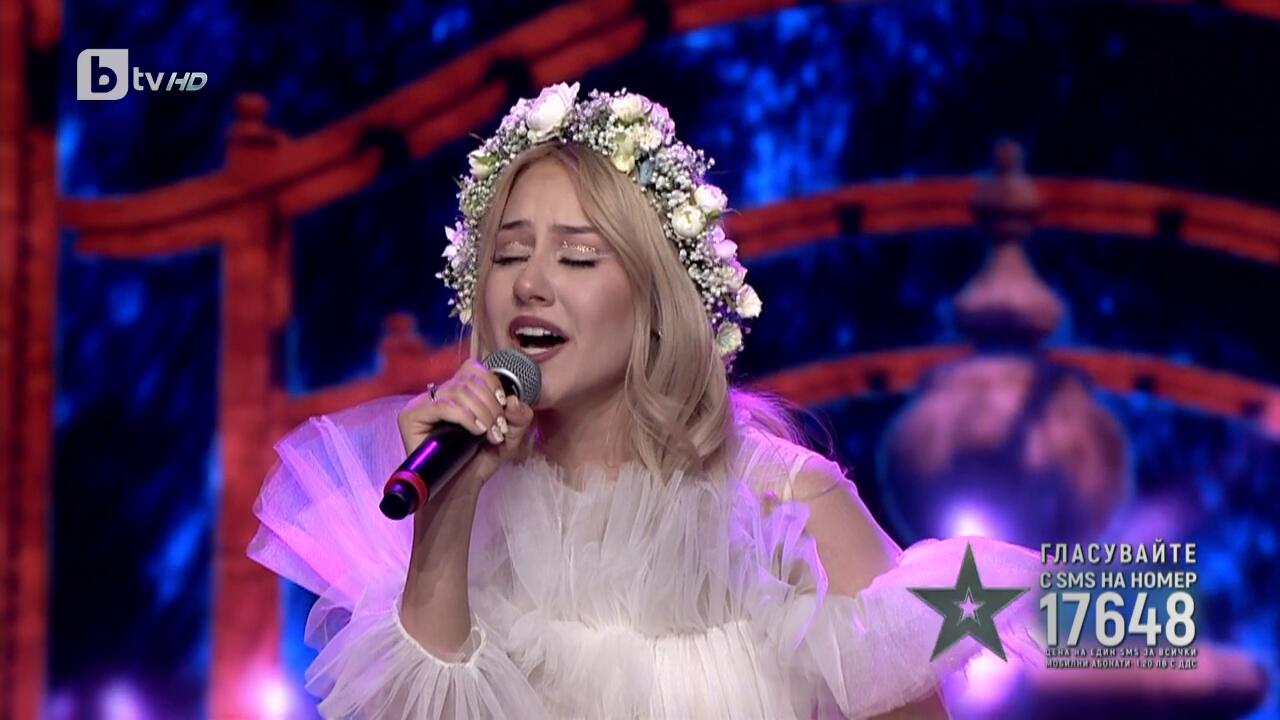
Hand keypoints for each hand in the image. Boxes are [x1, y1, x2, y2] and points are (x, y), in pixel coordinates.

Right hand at [397, 358, 535, 496]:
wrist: (459, 489)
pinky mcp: (410, 416)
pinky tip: (477, 431)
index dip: (493, 384)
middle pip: (469, 379)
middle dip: (492, 404)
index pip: (473, 368)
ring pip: (459, 391)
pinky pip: (443, 405)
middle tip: (500, 429)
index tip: (504, 408)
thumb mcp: (509, 437)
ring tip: (491, 434)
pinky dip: (466, 417)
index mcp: (458, 392)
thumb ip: (519, 417)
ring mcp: (422, 404)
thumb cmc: (479, 461)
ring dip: (483, 412)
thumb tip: (513, 399)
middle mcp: (438, 394)